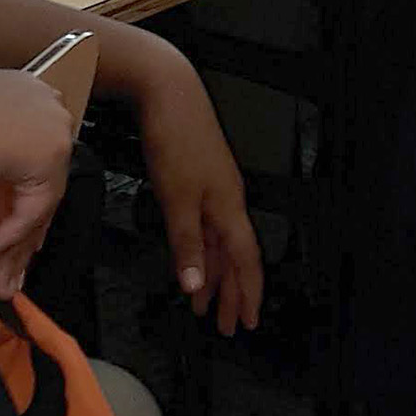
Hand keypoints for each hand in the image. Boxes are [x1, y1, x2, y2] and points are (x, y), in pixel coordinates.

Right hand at [0, 66, 81, 300]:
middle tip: (4, 271)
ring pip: (37, 205)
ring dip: (11, 248)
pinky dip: (5, 238)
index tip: (12, 240)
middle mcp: (50, 111)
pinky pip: (31, 212)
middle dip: (19, 237)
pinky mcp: (50, 160)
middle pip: (39, 187)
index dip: (21, 206)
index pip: (34, 162)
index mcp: (31, 98)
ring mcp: (55, 134)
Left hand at [131, 62, 263, 335]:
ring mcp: (214, 189)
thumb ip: (187, 244)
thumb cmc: (176, 137)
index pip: (245, 260)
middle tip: (226, 325)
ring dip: (215, 275)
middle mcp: (227, 200)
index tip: (245, 321)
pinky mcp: (199, 179)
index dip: (247, 293)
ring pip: (220, 243)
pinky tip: (193, 260)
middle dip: (232, 293)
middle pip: (235, 257)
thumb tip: (197, 284)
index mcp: (229, 207)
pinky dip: (202, 250)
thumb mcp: (177, 198)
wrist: (168, 91)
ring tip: (203, 304)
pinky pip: (207, 227)